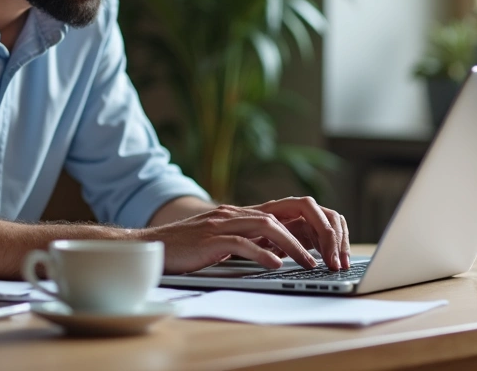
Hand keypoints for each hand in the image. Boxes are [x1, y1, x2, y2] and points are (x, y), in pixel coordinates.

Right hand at [135, 197, 350, 273]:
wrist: (151, 245)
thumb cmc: (187, 247)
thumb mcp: (223, 241)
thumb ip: (248, 240)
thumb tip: (278, 251)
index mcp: (241, 213)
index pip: (284, 210)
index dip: (308, 225)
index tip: (325, 245)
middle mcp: (235, 213)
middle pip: (283, 214)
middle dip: (309, 234)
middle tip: (326, 256)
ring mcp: (222, 223)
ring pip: (267, 226)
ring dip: (293, 246)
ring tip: (309, 263)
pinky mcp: (210, 239)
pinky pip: (242, 243)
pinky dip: (262, 254)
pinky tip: (275, 266)